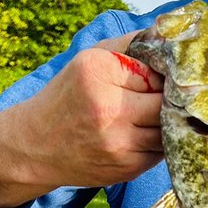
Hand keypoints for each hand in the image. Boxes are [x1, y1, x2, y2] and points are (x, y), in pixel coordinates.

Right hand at [0, 30, 164, 207]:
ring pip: (170, 128)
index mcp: (97, 72)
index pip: (156, 71)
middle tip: (167, 98)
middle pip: (167, 101)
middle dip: (171, 99)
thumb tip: (172, 38)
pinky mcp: (127, 168)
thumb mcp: (90, 60)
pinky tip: (142, 135)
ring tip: (152, 116)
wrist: (35, 145)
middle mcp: (108, 108)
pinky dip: (159, 143)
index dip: (162, 76)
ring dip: (167, 122)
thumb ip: (131, 45)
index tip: (158, 79)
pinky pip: (162, 151)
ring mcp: (119, 143)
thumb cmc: (70, 96)